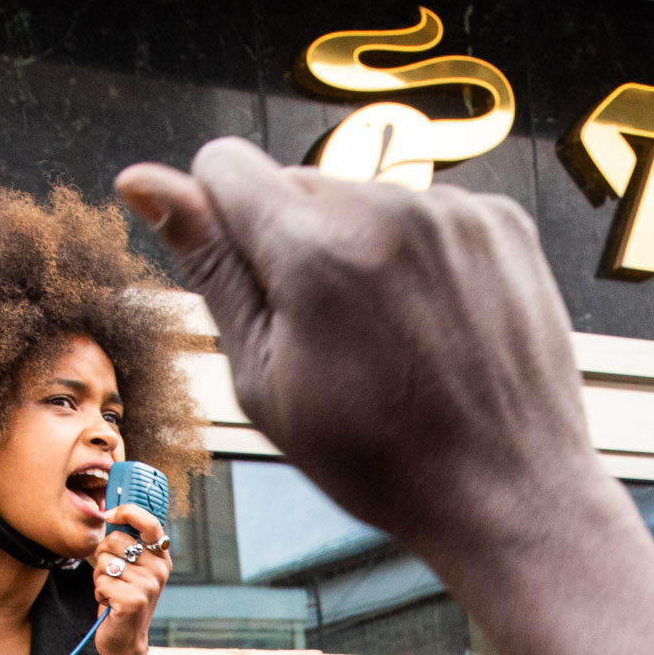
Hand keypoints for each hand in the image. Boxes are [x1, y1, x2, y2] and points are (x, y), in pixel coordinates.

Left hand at [90, 498, 168, 654]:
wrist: (125, 641)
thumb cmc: (122, 600)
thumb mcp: (131, 569)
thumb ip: (126, 543)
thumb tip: (108, 511)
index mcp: (161, 558)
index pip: (149, 522)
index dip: (127, 511)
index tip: (109, 514)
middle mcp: (159, 569)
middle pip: (115, 540)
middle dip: (103, 555)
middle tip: (111, 574)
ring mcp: (148, 585)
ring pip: (104, 561)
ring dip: (100, 577)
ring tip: (112, 591)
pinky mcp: (133, 600)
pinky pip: (101, 581)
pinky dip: (98, 592)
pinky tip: (109, 603)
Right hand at [118, 141, 601, 589]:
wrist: (510, 491)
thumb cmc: (379, 458)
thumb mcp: (264, 379)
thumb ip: (208, 269)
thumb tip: (142, 182)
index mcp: (315, 249)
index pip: (225, 163)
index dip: (219, 218)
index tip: (249, 279)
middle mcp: (388, 209)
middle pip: (296, 181)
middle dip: (293, 241)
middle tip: (330, 339)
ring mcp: (454, 211)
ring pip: (363, 197)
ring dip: (358, 249)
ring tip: (389, 340)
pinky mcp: (502, 222)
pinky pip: (426, 212)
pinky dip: (418, 254)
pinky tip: (434, 325)